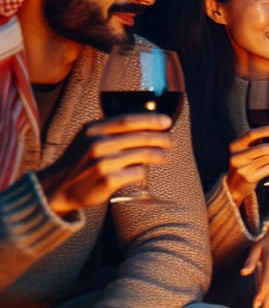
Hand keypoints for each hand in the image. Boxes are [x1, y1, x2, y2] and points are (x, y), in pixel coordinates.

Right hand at [37, 113, 171, 214]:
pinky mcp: (108, 180)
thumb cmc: (78, 162)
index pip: (128, 120)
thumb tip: (142, 124)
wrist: (57, 187)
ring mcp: (103, 162)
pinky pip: (137, 172)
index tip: (167, 121)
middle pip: (140, 137)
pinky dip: (143, 172)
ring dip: (158, 155)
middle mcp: (98, 143)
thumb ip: (108, 130)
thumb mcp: (87, 138)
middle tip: (171, 141)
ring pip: (142, 155)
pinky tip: (143, 172)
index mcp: (93, 129)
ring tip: (165, 156)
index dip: (151, 120)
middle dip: (161, 138)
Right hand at [226, 126, 268, 204]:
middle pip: (262, 148)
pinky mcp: (249, 178)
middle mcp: (237, 156)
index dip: (265, 131)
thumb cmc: (243, 164)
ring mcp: (243, 168)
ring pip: (267, 159)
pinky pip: (266, 170)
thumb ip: (256, 142)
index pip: (251, 134)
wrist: (233, 185)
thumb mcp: (244, 150)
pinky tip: (265, 169)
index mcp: (236, 146)